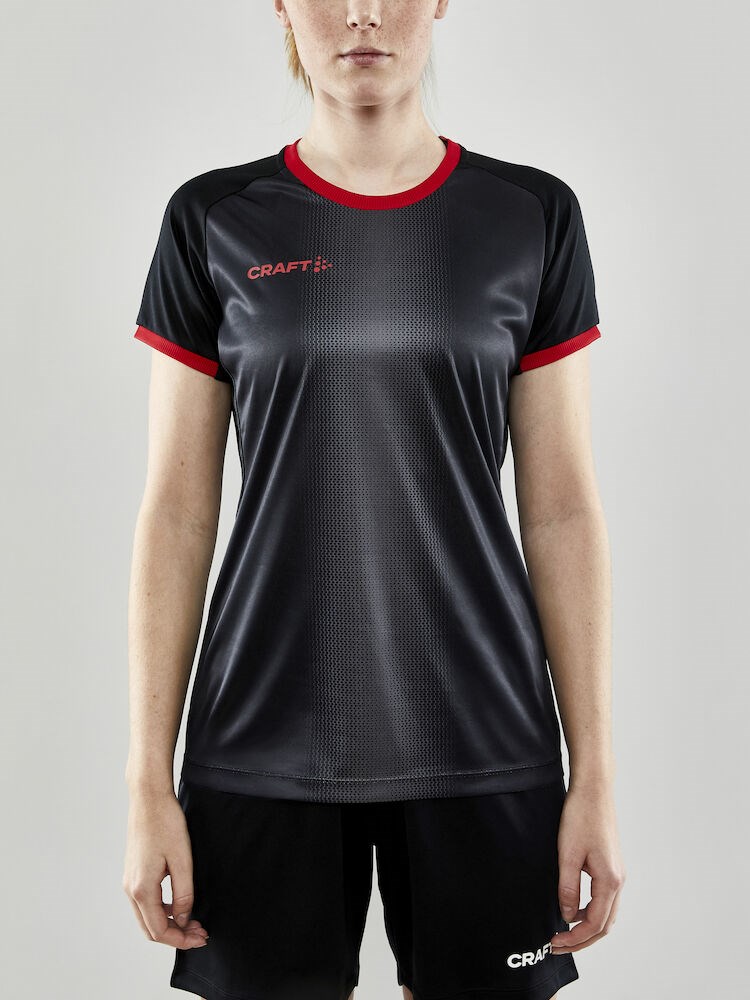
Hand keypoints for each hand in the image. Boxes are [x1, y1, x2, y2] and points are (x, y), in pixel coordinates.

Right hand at [122, 786, 208, 949]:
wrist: (148, 798)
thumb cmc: (165, 823)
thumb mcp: (182, 860)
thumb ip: (184, 894)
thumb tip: (184, 919)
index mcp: (141, 889)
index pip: (159, 930)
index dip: (181, 940)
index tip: (200, 938)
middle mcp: (130, 889)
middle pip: (150, 929)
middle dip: (176, 935)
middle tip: (200, 933)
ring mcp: (129, 881)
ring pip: (147, 917)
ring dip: (169, 923)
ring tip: (194, 921)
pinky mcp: (133, 872)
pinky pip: (145, 902)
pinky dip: (162, 910)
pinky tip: (179, 905)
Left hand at [549, 781, 625, 953]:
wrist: (594, 791)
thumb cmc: (581, 817)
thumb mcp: (567, 854)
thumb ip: (567, 888)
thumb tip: (566, 916)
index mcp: (610, 880)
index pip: (595, 923)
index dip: (575, 938)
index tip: (555, 943)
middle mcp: (619, 880)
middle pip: (604, 924)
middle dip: (582, 940)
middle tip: (558, 945)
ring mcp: (617, 873)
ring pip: (606, 913)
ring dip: (587, 927)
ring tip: (564, 932)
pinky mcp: (611, 866)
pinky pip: (605, 898)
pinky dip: (591, 911)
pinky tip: (573, 909)